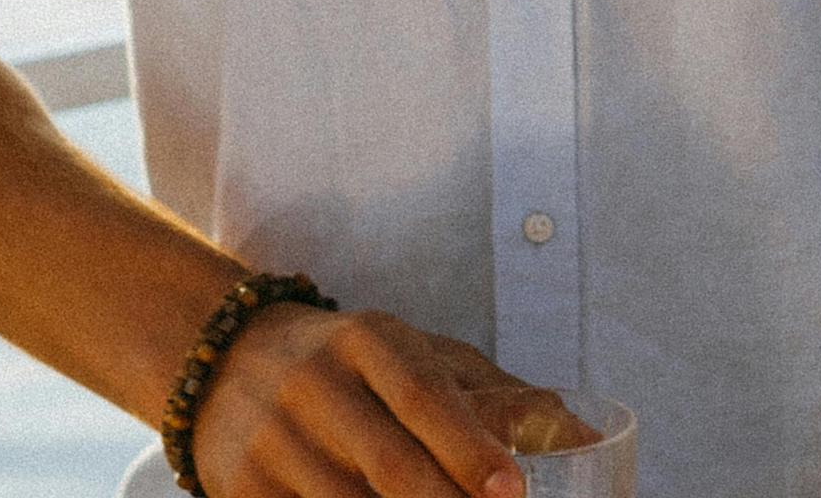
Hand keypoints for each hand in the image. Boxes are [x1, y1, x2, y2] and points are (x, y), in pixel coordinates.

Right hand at [192, 305, 531, 497]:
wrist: (227, 357)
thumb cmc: (354, 365)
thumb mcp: (418, 355)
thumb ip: (498, 397)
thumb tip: (593, 438)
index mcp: (368, 339)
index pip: (424, 395)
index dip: (468, 447)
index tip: (511, 489)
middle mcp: (316, 383)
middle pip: (389, 461)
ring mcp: (272, 438)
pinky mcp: (241, 489)